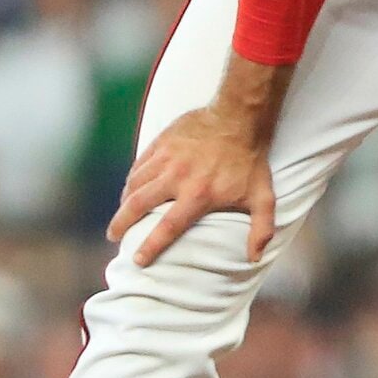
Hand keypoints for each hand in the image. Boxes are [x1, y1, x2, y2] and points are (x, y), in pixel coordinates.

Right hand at [108, 106, 277, 267]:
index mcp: (198, 195)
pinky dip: (132, 179)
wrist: (239, 116)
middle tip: (114, 236)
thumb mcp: (263, 196)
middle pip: (138, 205)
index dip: (150, 246)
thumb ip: (261, 229)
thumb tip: (255, 258)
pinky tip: (131, 188)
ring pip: (135, 183)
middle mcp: (177, 177)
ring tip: (121, 214)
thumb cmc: (251, 160)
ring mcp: (167, 158)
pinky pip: (139, 164)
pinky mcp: (162, 142)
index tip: (137, 261)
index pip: (167, 227)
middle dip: (121, 223)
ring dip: (124, 201)